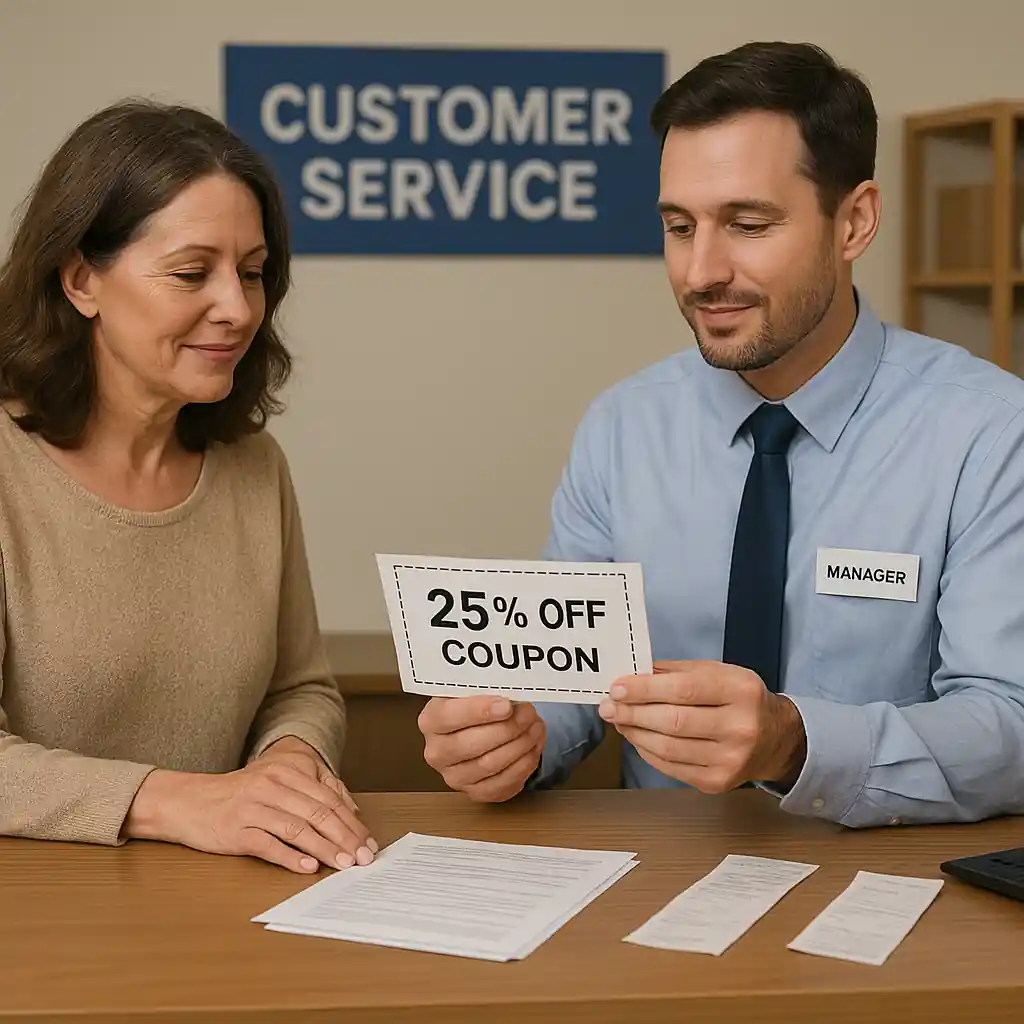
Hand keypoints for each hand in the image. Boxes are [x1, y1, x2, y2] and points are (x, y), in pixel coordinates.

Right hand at [124, 738, 377, 873]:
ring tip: (344, 864)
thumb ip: (313, 791)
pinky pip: (269, 845)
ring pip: (298, 828)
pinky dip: (291, 857)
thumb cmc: (240, 795)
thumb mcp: (277, 782)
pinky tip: (309, 867)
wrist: (189, 801)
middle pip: (318, 812)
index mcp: (287, 769)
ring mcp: (253, 806)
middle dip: (346, 837)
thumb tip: (351, 813)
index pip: (329, 798)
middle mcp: (271, 784)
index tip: (368, 842)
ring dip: (325, 849)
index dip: (352, 822)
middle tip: (363, 857)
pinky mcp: (236, 830)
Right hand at [418, 696, 545, 801]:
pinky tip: (532, 747)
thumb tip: (510, 697)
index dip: (479, 711)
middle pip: (472, 744)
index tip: (507, 706)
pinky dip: (523, 765)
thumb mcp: (472, 691)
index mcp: (430, 721)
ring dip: (520, 745)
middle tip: (529, 713)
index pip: (449, 717)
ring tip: (535, 727)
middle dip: (508, 728)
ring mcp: (454, 776)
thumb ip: (485, 691)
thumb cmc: (474, 707)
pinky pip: (502, 784)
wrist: (475, 730)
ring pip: (490, 764)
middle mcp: (437, 752)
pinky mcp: (475, 792)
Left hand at [597, 660, 805, 792]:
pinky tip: (637, 737)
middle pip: (673, 721)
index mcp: (741, 690)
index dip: (645, 689)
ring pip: (668, 747)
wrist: (776, 739)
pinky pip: (671, 767)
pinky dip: (647, 751)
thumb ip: (676, 672)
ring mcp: (731, 760)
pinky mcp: (718, 783)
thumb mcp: (717, 673)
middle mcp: (740, 727)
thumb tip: (632, 675)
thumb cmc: (740, 699)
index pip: (684, 689)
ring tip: (619, 719)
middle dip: (633, 712)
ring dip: (635, 732)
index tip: (617, 687)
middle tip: (608, 706)